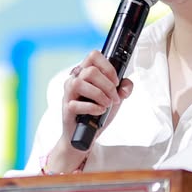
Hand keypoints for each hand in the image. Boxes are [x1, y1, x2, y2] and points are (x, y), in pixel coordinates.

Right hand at [43, 52, 133, 172]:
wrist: (85, 135)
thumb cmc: (97, 113)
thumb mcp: (115, 98)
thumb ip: (123, 89)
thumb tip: (125, 86)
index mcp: (86, 72)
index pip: (93, 56)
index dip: (107, 67)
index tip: (115, 81)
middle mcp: (75, 79)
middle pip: (90, 71)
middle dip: (108, 86)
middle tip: (114, 98)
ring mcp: (69, 93)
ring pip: (80, 82)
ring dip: (99, 95)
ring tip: (106, 104)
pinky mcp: (67, 108)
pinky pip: (76, 104)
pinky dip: (93, 108)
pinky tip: (99, 111)